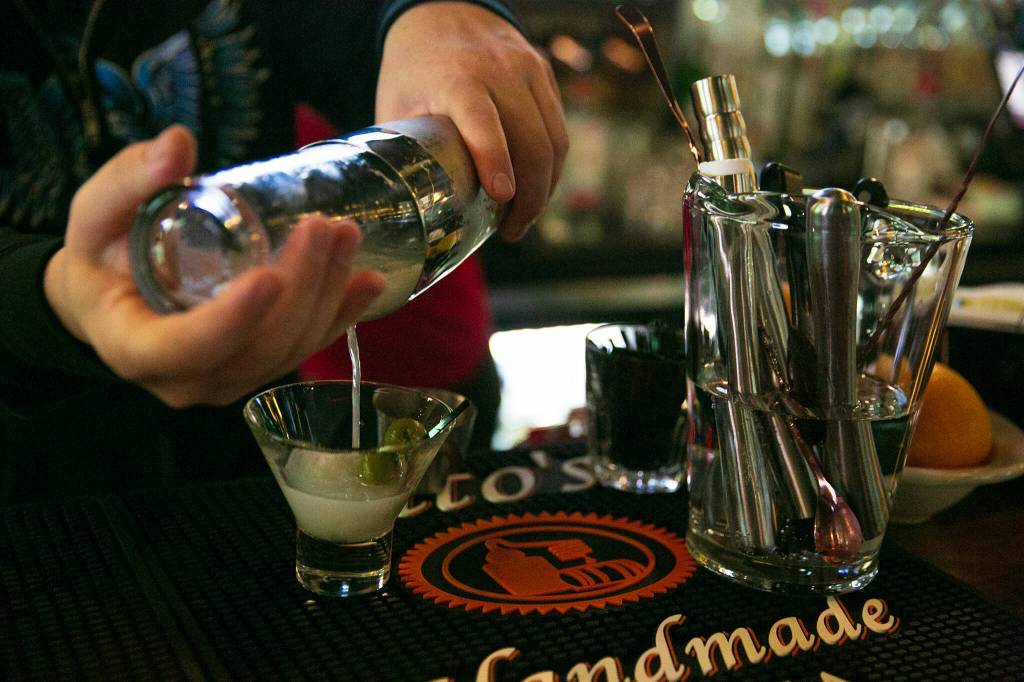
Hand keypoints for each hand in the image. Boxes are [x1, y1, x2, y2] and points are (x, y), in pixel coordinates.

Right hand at [44, 126, 385, 407]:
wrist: (114, 296)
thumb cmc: (102, 255)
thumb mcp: (95, 215)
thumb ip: (130, 181)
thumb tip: (178, 143)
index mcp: (136, 349)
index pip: (188, 347)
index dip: (231, 320)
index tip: (268, 276)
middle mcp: (189, 379)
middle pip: (258, 347)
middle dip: (300, 289)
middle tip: (322, 229)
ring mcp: (231, 380)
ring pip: (290, 349)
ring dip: (327, 294)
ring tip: (346, 236)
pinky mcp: (260, 368)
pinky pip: (307, 347)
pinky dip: (342, 314)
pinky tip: (370, 281)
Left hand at [377, 2, 568, 240]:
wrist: (443, 13)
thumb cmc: (413, 70)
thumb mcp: (396, 104)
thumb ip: (403, 151)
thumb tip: (399, 209)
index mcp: (456, 78)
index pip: (482, 121)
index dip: (495, 160)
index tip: (501, 197)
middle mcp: (499, 71)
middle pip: (531, 141)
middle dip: (528, 196)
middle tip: (512, 230)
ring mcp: (528, 71)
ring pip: (554, 141)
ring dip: (545, 189)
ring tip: (523, 219)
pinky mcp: (545, 77)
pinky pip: (559, 131)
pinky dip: (552, 168)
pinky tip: (536, 191)